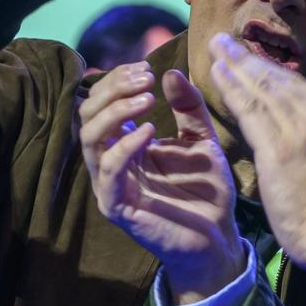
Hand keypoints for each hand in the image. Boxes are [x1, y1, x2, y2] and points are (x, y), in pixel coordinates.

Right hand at [80, 62, 243, 303]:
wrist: (218, 237)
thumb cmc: (206, 192)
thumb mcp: (201, 140)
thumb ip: (188, 107)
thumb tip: (169, 71)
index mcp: (126, 144)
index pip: (102, 102)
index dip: (118, 80)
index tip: (146, 67)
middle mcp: (111, 161)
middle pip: (87, 114)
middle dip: (113, 89)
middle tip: (145, 78)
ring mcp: (110, 184)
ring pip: (89, 138)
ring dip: (116, 111)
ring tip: (148, 99)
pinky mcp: (116, 206)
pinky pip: (107, 170)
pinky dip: (125, 145)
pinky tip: (149, 131)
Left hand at [207, 34, 305, 270]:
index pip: (300, 88)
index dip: (272, 71)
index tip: (252, 60)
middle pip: (279, 80)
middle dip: (250, 59)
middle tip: (226, 41)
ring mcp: (301, 130)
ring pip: (262, 88)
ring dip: (236, 65)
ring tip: (216, 47)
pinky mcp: (280, 147)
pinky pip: (250, 109)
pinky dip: (232, 87)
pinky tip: (216, 73)